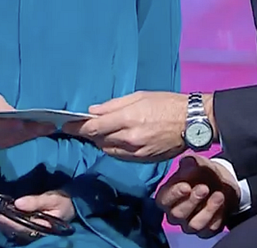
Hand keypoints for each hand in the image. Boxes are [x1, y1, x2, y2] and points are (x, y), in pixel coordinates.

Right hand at [0, 94, 54, 149]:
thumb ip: (1, 107)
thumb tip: (14, 113)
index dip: (11, 124)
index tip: (24, 122)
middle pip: (13, 133)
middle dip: (31, 129)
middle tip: (49, 125)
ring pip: (18, 139)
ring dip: (35, 134)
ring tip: (50, 127)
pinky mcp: (2, 146)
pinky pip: (19, 141)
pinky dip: (31, 136)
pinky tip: (43, 131)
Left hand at [0, 190, 74, 243]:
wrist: (73, 206)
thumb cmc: (64, 203)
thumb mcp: (53, 199)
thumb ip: (36, 201)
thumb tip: (17, 202)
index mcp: (39, 227)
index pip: (17, 224)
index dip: (2, 219)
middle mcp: (32, 232)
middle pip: (9, 227)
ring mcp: (29, 230)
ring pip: (9, 228)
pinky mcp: (27, 226)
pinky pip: (12, 225)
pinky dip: (1, 220)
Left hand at [63, 91, 192, 161]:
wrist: (191, 122)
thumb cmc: (166, 104)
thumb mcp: (139, 96)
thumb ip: (113, 105)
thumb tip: (93, 111)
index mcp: (127, 119)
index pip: (93, 127)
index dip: (76, 127)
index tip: (65, 125)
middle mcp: (129, 138)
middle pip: (97, 139)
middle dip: (88, 133)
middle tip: (82, 127)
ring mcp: (136, 151)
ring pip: (107, 149)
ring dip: (100, 141)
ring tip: (101, 132)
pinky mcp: (142, 160)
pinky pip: (120, 156)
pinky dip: (114, 148)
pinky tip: (117, 140)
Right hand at [156, 155, 238, 237]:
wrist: (221, 182)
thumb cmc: (203, 173)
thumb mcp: (196, 163)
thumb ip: (190, 163)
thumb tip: (188, 164)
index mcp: (168, 197)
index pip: (163, 200)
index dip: (174, 195)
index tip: (186, 186)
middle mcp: (176, 214)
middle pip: (177, 215)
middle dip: (192, 201)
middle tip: (204, 188)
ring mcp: (190, 224)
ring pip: (194, 225)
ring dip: (208, 210)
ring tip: (219, 195)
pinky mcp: (206, 231)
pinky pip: (211, 229)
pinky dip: (218, 216)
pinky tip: (223, 204)